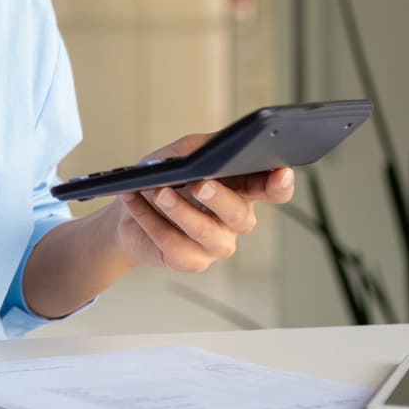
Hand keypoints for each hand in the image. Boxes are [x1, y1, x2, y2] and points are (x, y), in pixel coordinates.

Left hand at [109, 133, 295, 273]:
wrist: (128, 208)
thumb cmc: (162, 177)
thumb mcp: (181, 152)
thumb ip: (203, 147)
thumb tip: (214, 146)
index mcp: (241, 189)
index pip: (273, 190)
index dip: (281, 184)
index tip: (281, 172)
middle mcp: (235, 220)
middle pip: (239, 214)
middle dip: (218, 198)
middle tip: (199, 184)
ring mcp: (216, 244)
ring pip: (205, 232)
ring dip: (178, 210)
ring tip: (157, 192)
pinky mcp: (191, 261)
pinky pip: (173, 244)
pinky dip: (149, 220)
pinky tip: (134, 201)